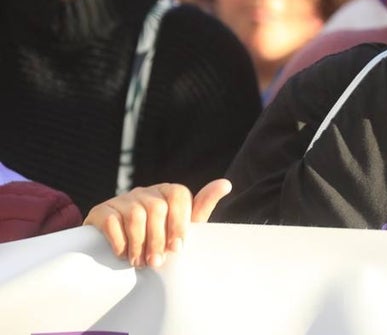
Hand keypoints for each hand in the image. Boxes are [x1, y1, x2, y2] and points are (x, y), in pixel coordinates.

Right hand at [83, 179, 230, 267]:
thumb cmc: (157, 235)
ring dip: (139, 243)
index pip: (178, 195)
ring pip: (135, 215)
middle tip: (156, 262)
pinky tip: (123, 254)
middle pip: (156, 208)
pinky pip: (112, 221)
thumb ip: (201, 207)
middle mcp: (145, 191)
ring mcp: (122, 199)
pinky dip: (120, 240)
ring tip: (140, 262)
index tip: (177, 248)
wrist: (116, 244)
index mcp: (167, 192)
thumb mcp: (181, 224)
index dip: (179, 222)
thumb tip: (226, 184)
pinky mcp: (101, 211)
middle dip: (158, 239)